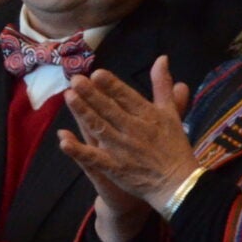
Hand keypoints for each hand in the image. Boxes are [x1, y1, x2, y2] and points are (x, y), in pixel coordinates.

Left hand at [58, 58, 198, 216]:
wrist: (178, 183)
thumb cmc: (173, 146)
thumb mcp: (170, 113)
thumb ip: (162, 86)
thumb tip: (162, 58)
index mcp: (148, 116)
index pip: (127, 97)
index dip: (112, 86)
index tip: (97, 73)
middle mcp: (135, 130)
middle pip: (110, 110)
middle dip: (92, 95)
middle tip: (75, 80)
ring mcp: (123, 150)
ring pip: (100, 128)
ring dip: (84, 113)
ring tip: (69, 97)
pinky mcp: (115, 168)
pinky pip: (94, 159)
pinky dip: (79, 151)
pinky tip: (64, 141)